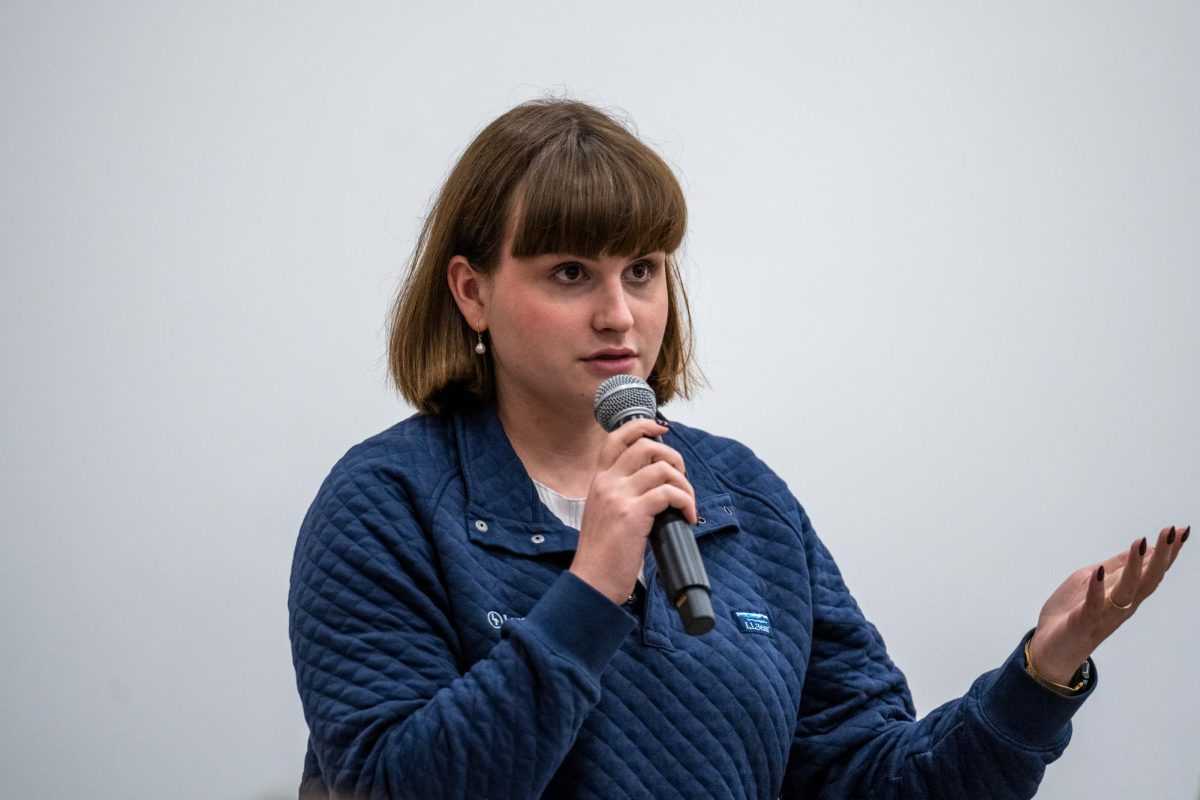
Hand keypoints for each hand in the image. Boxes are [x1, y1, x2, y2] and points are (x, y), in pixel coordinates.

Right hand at [569, 419, 696, 604]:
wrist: (592, 582)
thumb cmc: (602, 554)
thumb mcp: (603, 513)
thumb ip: (621, 494)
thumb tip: (657, 485)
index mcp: (599, 481)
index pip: (616, 438)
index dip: (642, 426)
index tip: (661, 429)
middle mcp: (606, 483)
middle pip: (646, 446)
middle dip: (673, 457)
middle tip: (681, 478)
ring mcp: (618, 496)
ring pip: (662, 468)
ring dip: (684, 483)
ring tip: (687, 503)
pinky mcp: (632, 514)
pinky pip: (669, 493)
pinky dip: (686, 502)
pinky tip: (688, 517)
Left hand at [1029, 525, 1188, 683]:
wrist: (1050, 648)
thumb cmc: (1071, 613)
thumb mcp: (1093, 581)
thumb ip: (1115, 568)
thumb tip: (1141, 549)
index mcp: (1125, 595)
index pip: (1151, 571)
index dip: (1167, 552)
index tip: (1181, 531)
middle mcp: (1121, 605)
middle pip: (1147, 580)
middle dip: (1161, 556)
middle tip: (1171, 532)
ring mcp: (1103, 614)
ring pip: (1127, 591)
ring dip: (1135, 567)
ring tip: (1141, 542)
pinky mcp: (1083, 621)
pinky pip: (1092, 605)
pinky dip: (1096, 589)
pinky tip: (1099, 571)